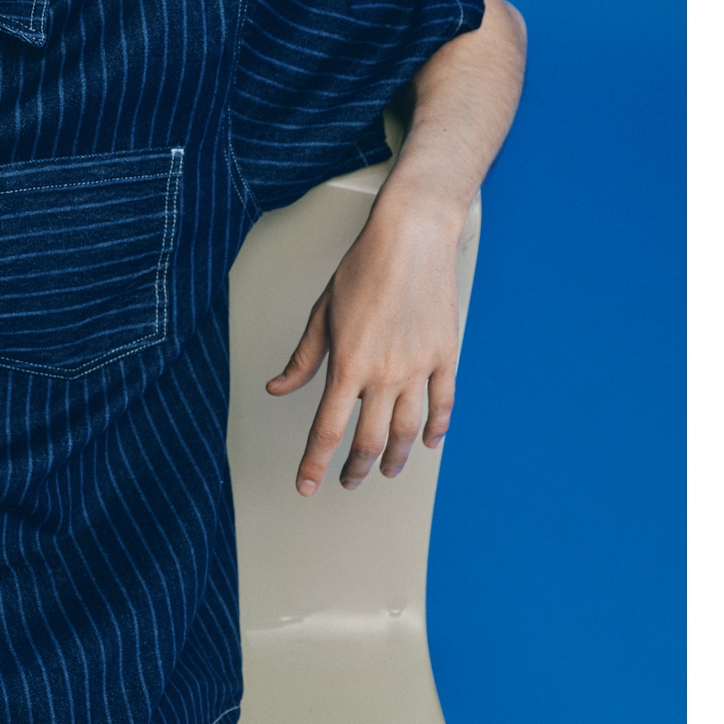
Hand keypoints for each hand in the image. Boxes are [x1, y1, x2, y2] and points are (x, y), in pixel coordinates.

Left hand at [267, 193, 462, 494]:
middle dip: (356, 469)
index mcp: (348, 364)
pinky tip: (427, 442)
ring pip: (407, 430)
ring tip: (387, 470)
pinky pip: (442, 404)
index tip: (306, 487)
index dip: (314, 465)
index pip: (326, 430)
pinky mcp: (445, 356)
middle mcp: (385, 374)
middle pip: (370, 441)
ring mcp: (419, 367)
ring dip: (395, 458)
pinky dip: (435, 429)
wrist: (412, 237)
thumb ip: (304, 358)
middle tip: (348, 481)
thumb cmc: (362, 268)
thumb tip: (277, 388)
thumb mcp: (323, 313)